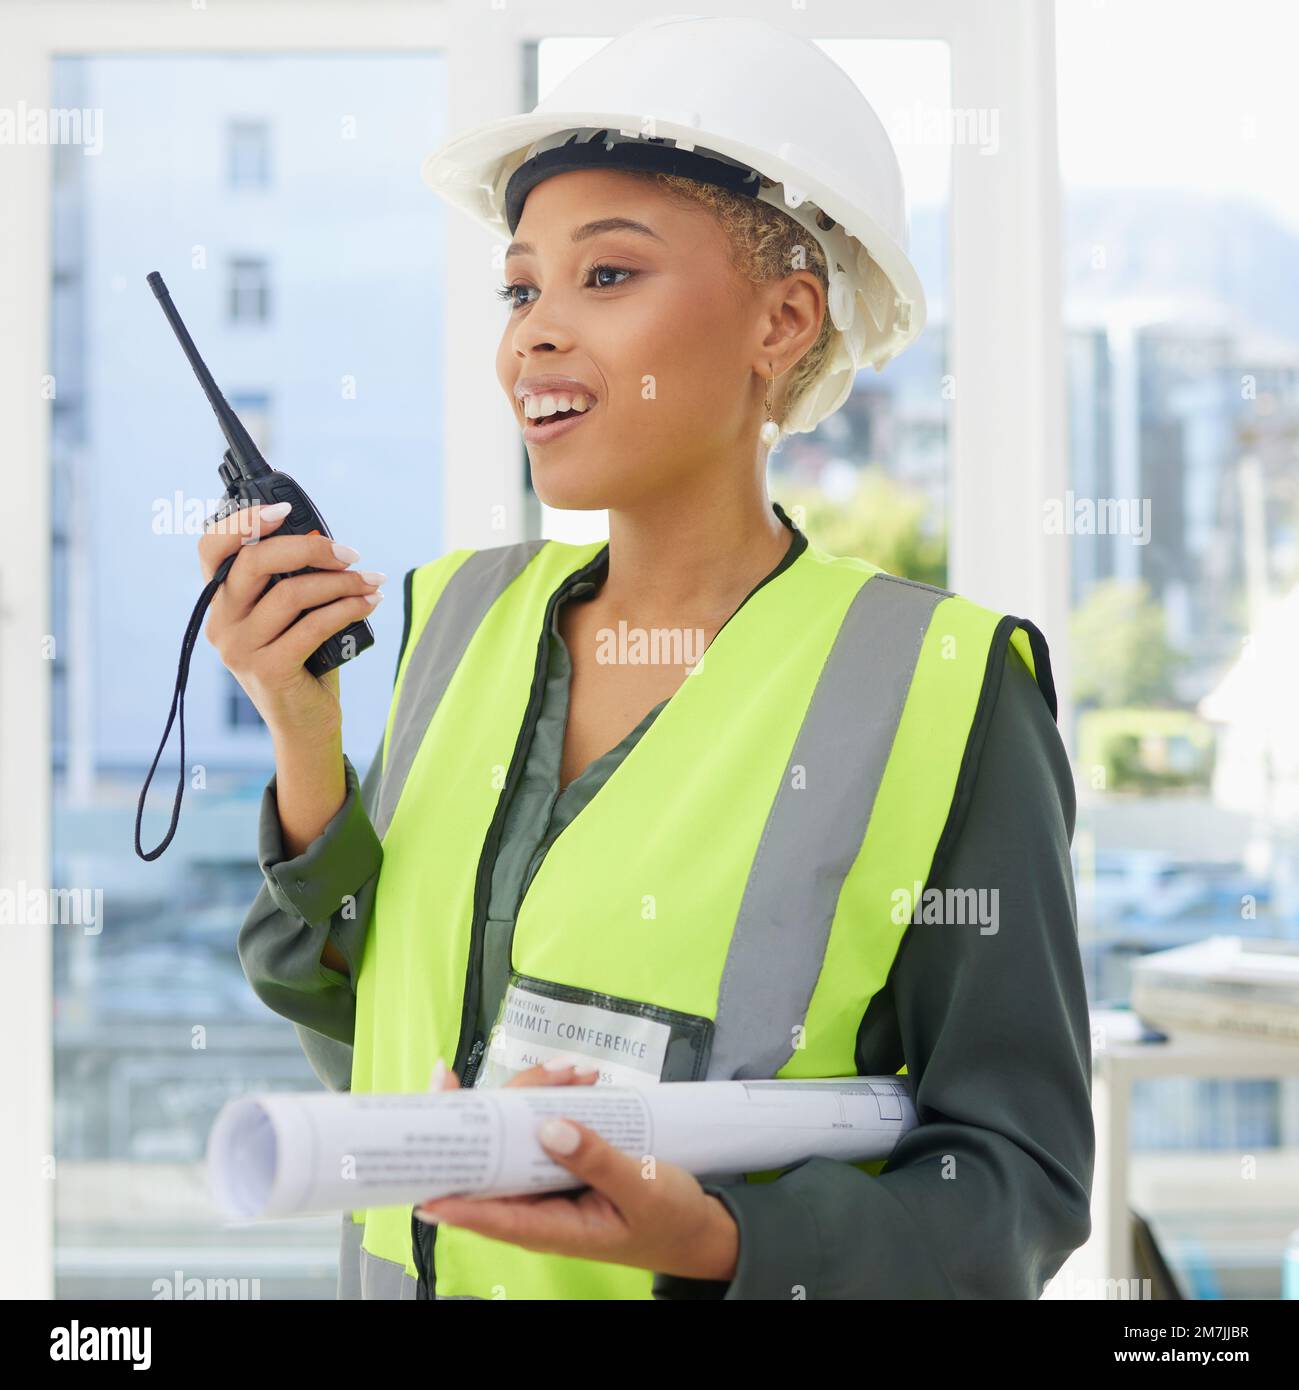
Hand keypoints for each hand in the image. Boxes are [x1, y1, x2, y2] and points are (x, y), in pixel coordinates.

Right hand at [197, 500, 384, 741]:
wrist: (305, 725)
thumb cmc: (303, 661)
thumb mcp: (291, 615)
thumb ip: (292, 579)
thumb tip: (322, 540)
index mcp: (221, 602)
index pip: (212, 548)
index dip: (242, 521)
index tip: (284, 510)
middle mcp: (221, 623)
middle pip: (254, 562)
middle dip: (309, 548)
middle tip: (350, 553)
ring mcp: (240, 648)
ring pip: (291, 594)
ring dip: (341, 582)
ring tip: (372, 581)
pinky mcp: (268, 669)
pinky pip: (313, 625)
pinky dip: (347, 608)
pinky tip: (369, 603)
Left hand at [415, 1059, 739, 1282]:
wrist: (699, 1228)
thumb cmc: (669, 1220)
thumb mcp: (641, 1189)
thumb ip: (597, 1161)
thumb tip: (548, 1127)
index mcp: (547, 1227)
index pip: (481, 1211)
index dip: (446, 1181)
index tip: (428, 1143)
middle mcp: (536, 1205)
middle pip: (490, 1158)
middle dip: (502, 1106)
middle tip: (543, 1072)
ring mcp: (546, 1182)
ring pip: (515, 1133)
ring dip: (538, 1093)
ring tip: (580, 1073)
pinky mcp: (561, 1163)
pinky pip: (541, 1127)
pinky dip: (557, 1098)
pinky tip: (582, 1079)